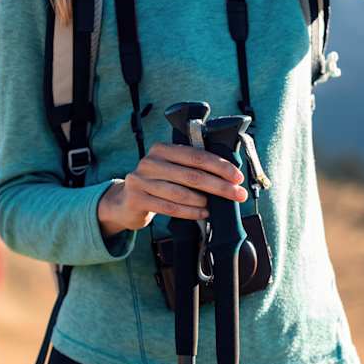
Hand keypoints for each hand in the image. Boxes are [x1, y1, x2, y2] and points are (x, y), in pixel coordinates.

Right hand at [97, 142, 247, 236]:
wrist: (126, 202)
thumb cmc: (158, 184)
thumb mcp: (170, 169)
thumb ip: (191, 168)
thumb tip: (228, 176)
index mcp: (162, 149)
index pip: (197, 156)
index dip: (220, 166)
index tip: (237, 177)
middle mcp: (150, 161)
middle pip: (192, 175)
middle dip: (219, 186)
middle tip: (238, 194)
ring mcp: (141, 180)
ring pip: (181, 192)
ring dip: (203, 200)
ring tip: (215, 206)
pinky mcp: (137, 199)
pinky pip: (169, 207)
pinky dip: (190, 212)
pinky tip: (202, 214)